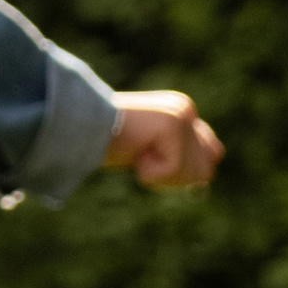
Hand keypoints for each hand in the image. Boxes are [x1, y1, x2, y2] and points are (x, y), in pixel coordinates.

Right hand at [104, 91, 222, 188]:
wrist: (76, 126)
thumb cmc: (103, 142)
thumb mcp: (146, 150)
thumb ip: (175, 156)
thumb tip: (204, 178)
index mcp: (182, 110)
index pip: (211, 154)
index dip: (184, 171)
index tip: (151, 161)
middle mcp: (186, 110)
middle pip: (206, 169)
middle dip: (176, 177)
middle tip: (145, 162)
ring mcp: (181, 116)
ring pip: (194, 174)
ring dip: (163, 176)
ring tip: (137, 155)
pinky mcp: (171, 125)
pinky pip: (172, 170)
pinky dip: (149, 174)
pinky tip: (132, 154)